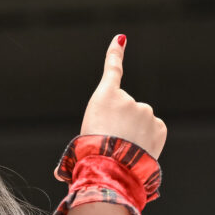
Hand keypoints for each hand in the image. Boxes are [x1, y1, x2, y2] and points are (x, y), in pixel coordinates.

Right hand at [80, 34, 165, 158]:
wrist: (112, 168)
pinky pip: (153, 131)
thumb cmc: (90, 158)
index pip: (112, 69)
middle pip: (126, 109)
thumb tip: (55, 176)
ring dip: (134, 133)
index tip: (120, 39)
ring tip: (124, 149)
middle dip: (122, 123)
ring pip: (140, 121)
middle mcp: (127, 99)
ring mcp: (145, 111)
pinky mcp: (159, 126)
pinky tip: (138, 151)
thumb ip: (76, 149)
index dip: (115, 53)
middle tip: (112, 142)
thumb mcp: (79, 146)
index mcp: (104, 97)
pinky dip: (148, 140)